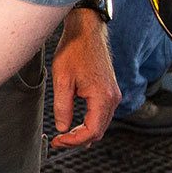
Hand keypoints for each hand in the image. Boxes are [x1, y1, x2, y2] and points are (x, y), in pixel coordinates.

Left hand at [50, 8, 120, 149]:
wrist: (86, 31)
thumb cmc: (74, 50)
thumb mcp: (62, 80)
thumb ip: (63, 107)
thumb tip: (63, 128)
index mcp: (102, 97)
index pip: (91, 131)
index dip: (73, 141)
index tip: (58, 141)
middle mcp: (112, 98)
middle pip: (98, 132)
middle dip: (78, 140)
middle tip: (58, 141)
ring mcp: (113, 94)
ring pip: (101, 125)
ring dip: (84, 133)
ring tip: (64, 135)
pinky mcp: (110, 91)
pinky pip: (102, 115)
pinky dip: (89, 123)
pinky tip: (75, 124)